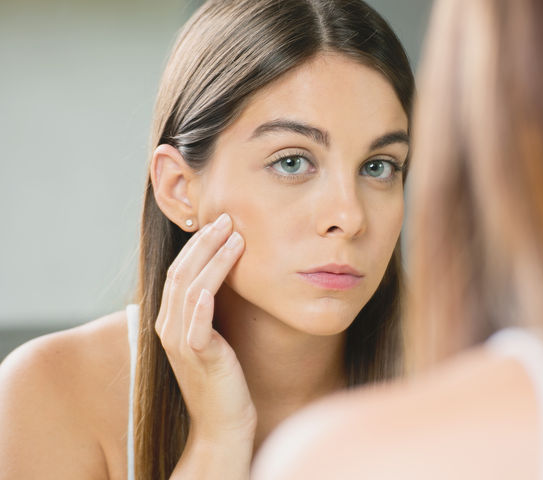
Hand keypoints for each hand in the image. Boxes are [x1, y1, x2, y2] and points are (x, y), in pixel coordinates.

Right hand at [155, 213, 255, 464]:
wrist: (223, 423)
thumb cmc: (225, 378)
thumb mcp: (214, 336)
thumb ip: (212, 309)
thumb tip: (228, 276)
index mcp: (170, 320)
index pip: (179, 271)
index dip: (198, 244)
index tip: (221, 222)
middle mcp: (168, 327)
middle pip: (181, 272)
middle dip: (205, 242)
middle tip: (228, 217)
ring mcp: (179, 341)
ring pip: (191, 287)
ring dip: (213, 258)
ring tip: (236, 236)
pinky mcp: (197, 355)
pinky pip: (198, 319)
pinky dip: (205, 295)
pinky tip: (222, 270)